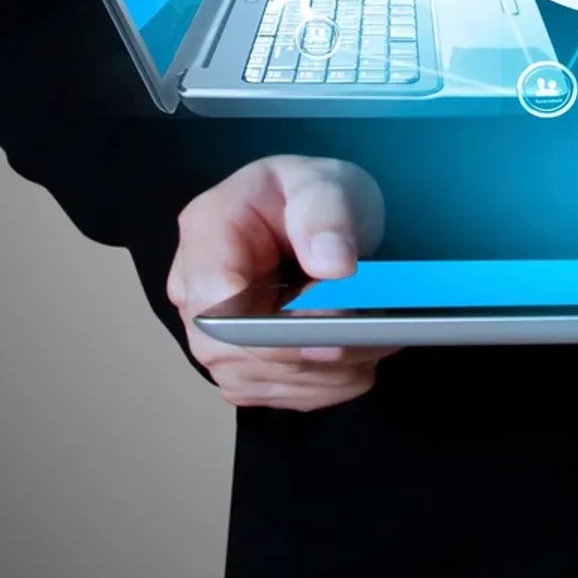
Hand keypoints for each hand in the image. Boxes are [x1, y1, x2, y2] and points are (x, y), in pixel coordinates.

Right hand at [166, 156, 395, 410]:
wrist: (319, 220)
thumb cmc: (313, 195)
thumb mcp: (325, 182)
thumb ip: (326, 214)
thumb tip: (334, 266)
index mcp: (207, 230)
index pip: (213, 295)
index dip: (267, 324)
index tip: (332, 326)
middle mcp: (197, 289)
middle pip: (232, 351)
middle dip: (308, 354)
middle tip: (373, 337)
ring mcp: (215, 334)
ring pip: (262, 380)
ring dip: (328, 371)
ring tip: (380, 340)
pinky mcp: (244, 367)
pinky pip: (282, 395)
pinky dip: (330, 383)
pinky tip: (363, 355)